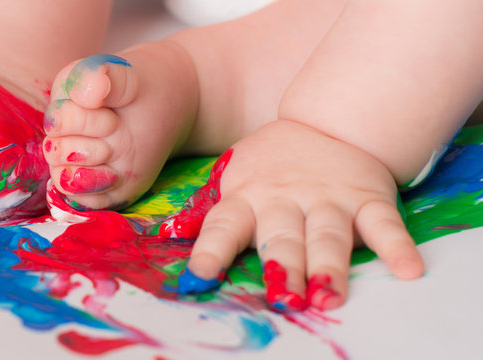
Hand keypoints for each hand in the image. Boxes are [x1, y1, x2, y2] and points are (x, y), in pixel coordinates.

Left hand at [187, 120, 424, 310]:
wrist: (327, 121)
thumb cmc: (271, 166)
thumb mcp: (234, 179)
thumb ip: (215, 214)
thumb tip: (172, 236)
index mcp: (246, 197)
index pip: (223, 226)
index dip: (211, 252)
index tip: (199, 278)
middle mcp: (285, 198)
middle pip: (282, 237)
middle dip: (282, 268)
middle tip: (284, 299)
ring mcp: (329, 198)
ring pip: (328, 234)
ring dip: (329, 265)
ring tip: (329, 294)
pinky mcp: (368, 199)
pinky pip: (384, 225)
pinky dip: (397, 247)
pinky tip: (407, 269)